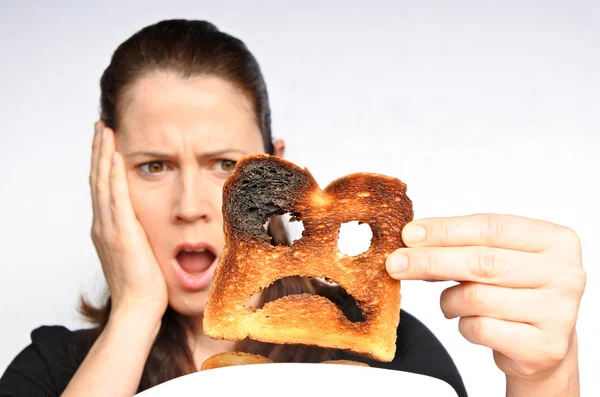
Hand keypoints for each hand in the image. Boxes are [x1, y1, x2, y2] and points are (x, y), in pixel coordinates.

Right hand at [90, 121, 167, 317]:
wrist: (138, 307)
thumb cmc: (144, 286)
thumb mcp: (140, 253)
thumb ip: (140, 235)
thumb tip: (148, 226)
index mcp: (108, 229)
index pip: (104, 188)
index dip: (103, 164)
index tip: (106, 144)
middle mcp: (103, 225)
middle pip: (98, 179)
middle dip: (99, 151)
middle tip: (100, 127)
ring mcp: (109, 228)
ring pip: (103, 182)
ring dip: (104, 154)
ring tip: (104, 131)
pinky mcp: (121, 232)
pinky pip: (116, 197)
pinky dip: (114, 175)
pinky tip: (116, 156)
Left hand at [386, 214, 585, 386]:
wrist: (543, 344)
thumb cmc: (515, 293)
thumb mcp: (497, 259)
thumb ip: (463, 246)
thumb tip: (412, 240)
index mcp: (555, 240)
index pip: (490, 227)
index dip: (444, 230)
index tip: (409, 234)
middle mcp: (565, 273)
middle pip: (482, 261)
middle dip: (431, 261)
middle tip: (396, 263)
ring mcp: (558, 312)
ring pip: (477, 297)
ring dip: (450, 300)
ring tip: (452, 302)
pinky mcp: (544, 346)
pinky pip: (481, 328)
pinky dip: (464, 325)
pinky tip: (471, 322)